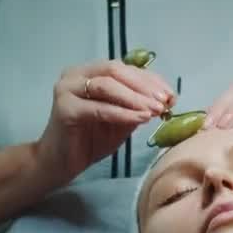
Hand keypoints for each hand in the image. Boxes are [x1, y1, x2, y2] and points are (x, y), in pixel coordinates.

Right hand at [34, 60, 176, 184]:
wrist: (60, 163)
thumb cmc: (91, 140)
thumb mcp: (121, 120)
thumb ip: (138, 106)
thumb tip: (165, 100)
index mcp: (90, 72)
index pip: (125, 69)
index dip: (150, 80)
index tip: (172, 95)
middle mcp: (76, 74)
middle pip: (115, 71)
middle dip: (144, 86)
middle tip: (164, 102)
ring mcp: (67, 89)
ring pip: (107, 85)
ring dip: (135, 98)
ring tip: (155, 111)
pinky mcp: (64, 109)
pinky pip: (99, 108)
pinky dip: (122, 113)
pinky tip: (140, 120)